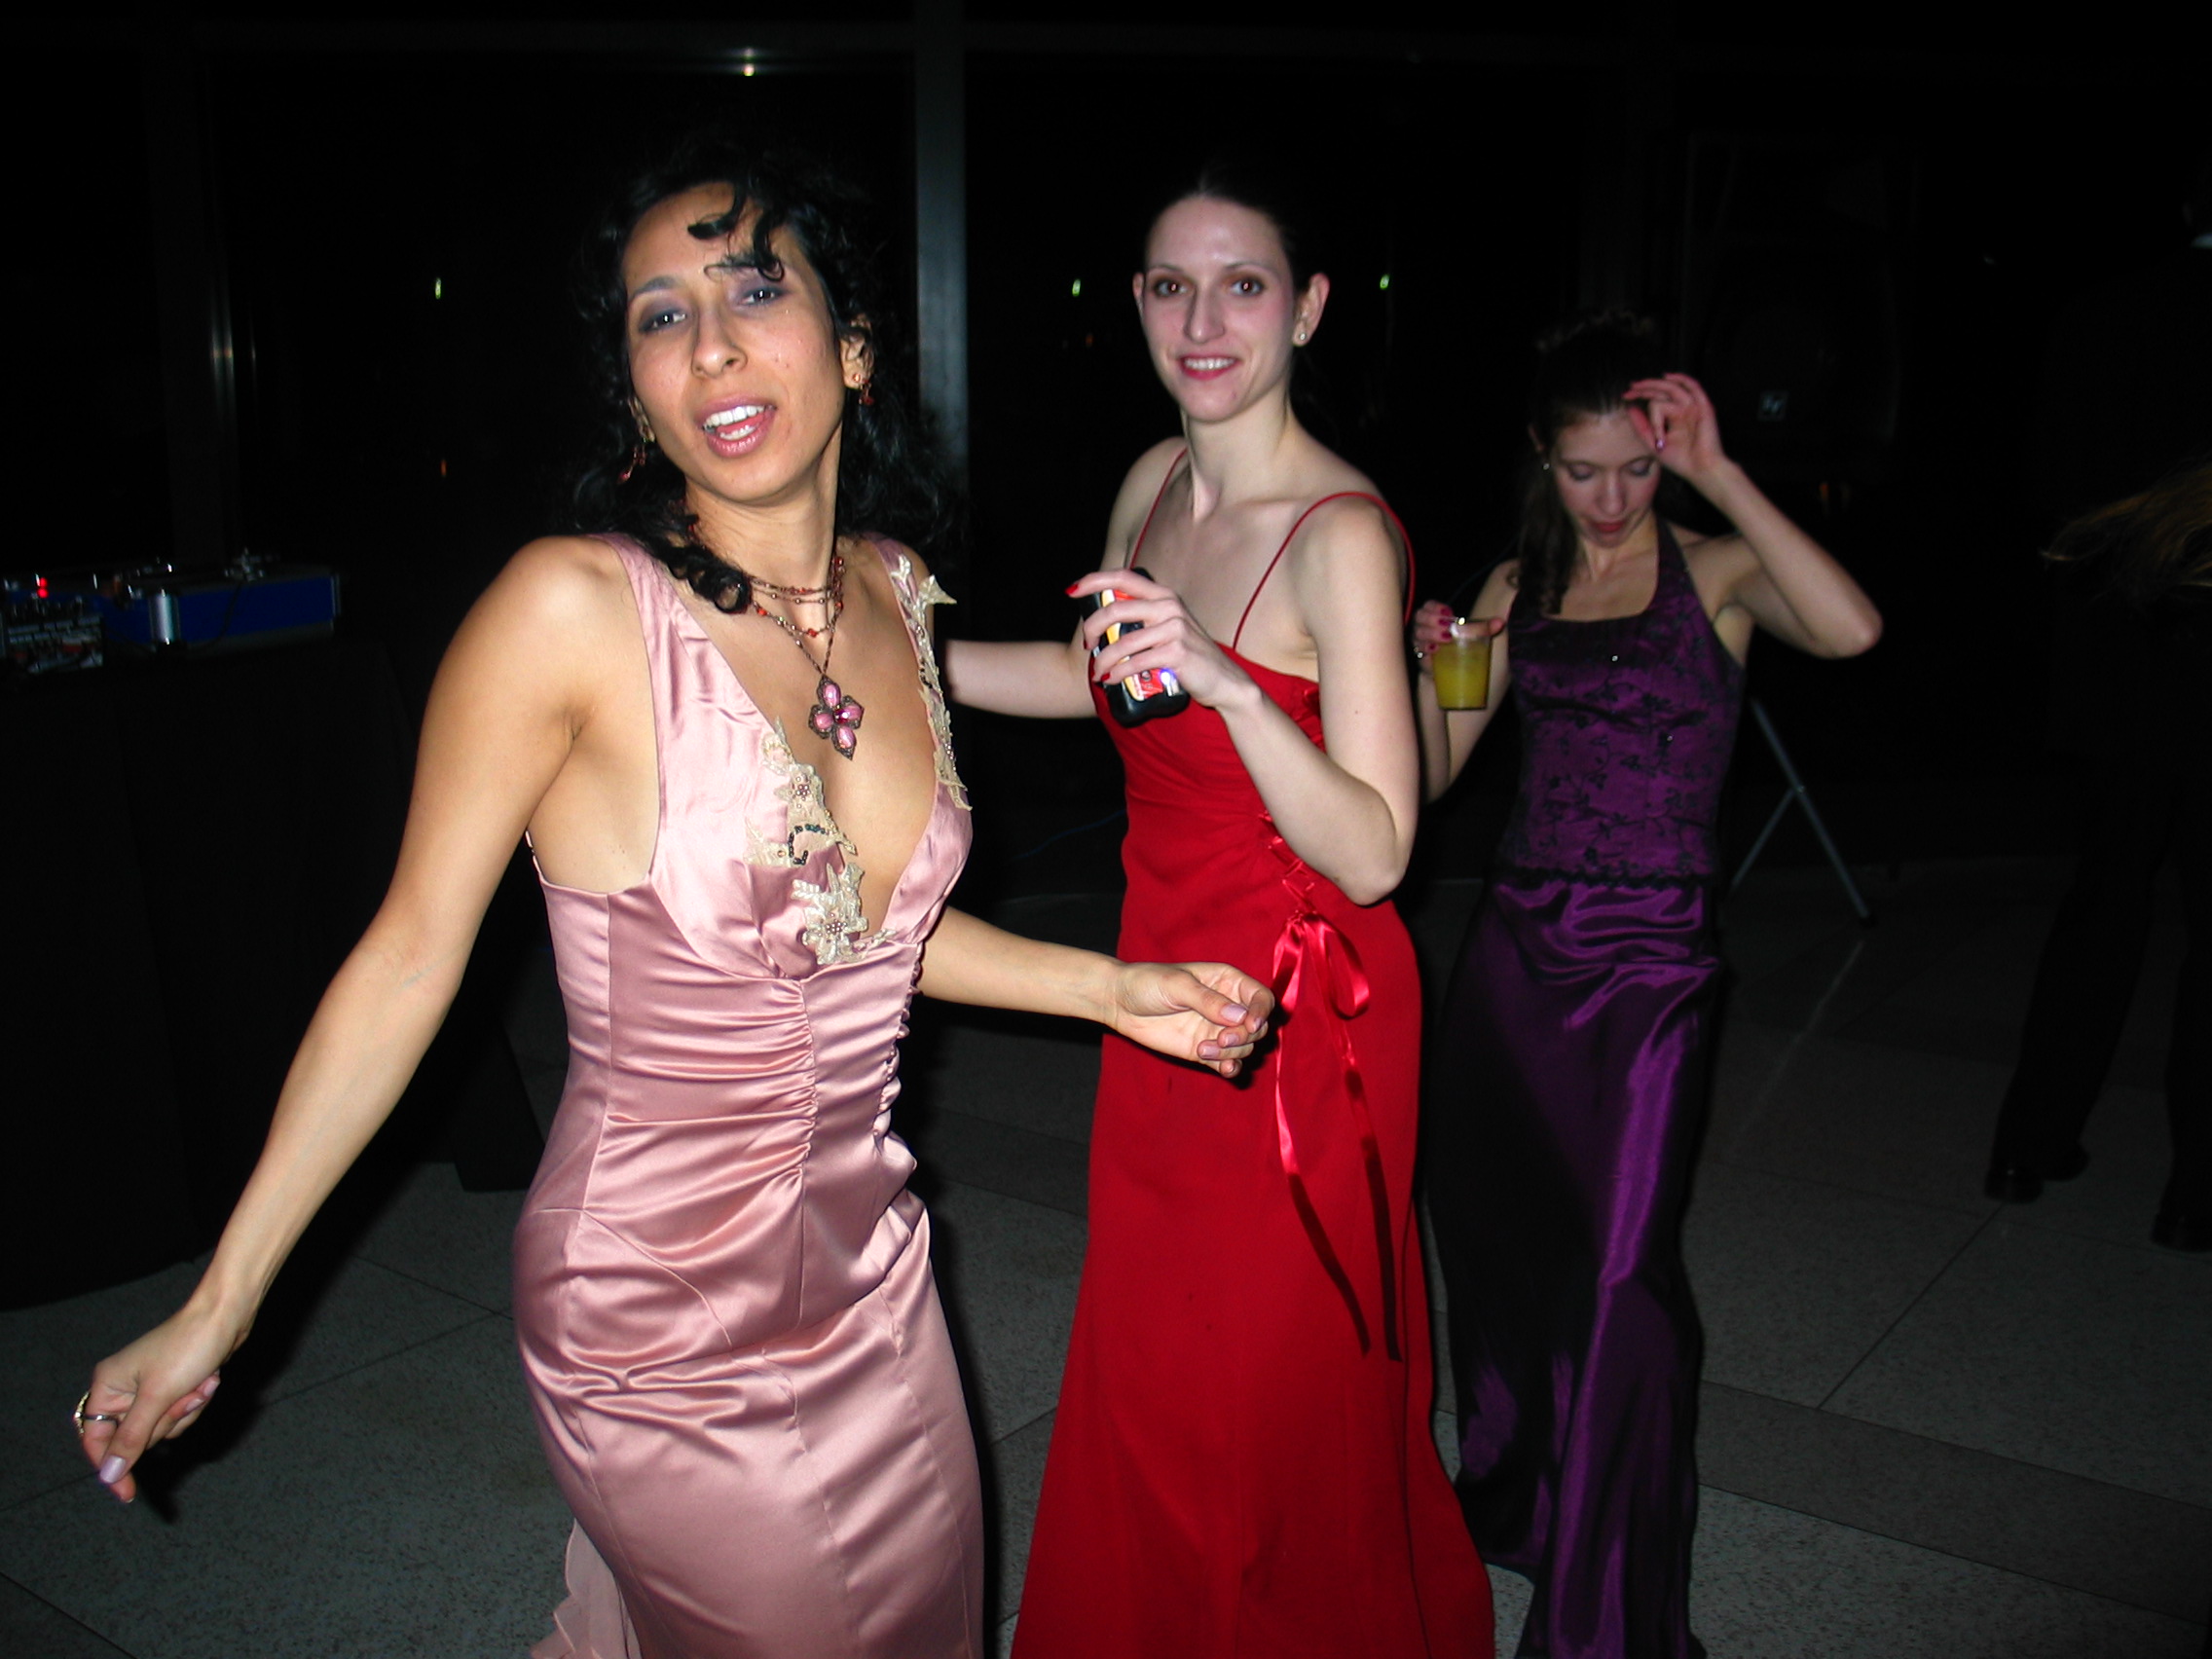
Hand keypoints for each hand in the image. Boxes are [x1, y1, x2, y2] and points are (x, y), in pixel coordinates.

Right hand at [81, 1305, 243, 1502]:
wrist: (226, 1318)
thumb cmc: (187, 1348)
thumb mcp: (158, 1398)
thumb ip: (131, 1438)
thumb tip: (108, 1474)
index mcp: (107, 1386)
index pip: (96, 1440)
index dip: (111, 1467)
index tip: (127, 1494)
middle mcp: (122, 1389)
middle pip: (136, 1437)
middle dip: (167, 1422)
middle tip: (184, 1397)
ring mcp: (149, 1389)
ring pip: (163, 1428)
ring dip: (186, 1412)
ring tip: (200, 1384)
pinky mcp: (174, 1387)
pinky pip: (181, 1414)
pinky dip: (196, 1403)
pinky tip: (208, 1381)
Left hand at [1067, 569, 1249, 709]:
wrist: (1224, 681)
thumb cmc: (1191, 656)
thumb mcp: (1170, 628)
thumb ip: (1145, 619)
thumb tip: (1106, 623)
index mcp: (1164, 596)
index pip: (1124, 577)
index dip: (1094, 581)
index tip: (1072, 591)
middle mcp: (1169, 606)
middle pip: (1116, 609)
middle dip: (1092, 628)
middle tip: (1087, 645)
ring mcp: (1174, 628)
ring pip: (1123, 642)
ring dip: (1104, 660)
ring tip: (1098, 673)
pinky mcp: (1177, 652)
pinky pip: (1136, 663)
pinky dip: (1119, 673)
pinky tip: (1112, 680)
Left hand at [1104, 961, 1274, 1076]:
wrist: (1121, 1003)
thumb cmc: (1148, 982)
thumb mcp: (1177, 985)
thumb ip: (1208, 1000)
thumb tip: (1240, 1016)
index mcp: (1228, 981)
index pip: (1261, 998)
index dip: (1261, 1012)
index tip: (1250, 1026)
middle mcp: (1228, 1007)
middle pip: (1258, 1027)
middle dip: (1244, 1037)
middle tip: (1221, 1040)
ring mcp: (1217, 1030)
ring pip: (1245, 1047)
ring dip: (1231, 1053)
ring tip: (1203, 1049)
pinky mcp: (1205, 1050)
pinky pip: (1229, 1064)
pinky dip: (1231, 1069)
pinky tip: (1224, 1070)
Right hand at [1410, 602, 1503, 667]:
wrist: (1455, 668)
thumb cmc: (1461, 645)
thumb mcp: (1473, 634)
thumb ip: (1483, 627)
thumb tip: (1500, 622)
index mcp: (1434, 617)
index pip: (1427, 606)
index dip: (1434, 606)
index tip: (1448, 612)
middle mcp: (1424, 628)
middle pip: (1419, 617)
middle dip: (1432, 619)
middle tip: (1447, 626)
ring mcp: (1420, 642)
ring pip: (1418, 633)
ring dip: (1431, 634)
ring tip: (1446, 638)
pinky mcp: (1421, 657)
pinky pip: (1418, 651)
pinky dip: (1426, 649)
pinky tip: (1435, 650)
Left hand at [1626, 372, 1727, 480]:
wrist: (1700, 470)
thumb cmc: (1681, 460)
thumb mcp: (1653, 443)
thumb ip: (1642, 427)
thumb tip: (1630, 409)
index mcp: (1675, 417)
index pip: (1657, 399)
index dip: (1641, 395)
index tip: (1625, 397)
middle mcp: (1684, 409)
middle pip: (1663, 390)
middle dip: (1645, 388)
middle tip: (1630, 389)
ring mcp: (1694, 407)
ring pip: (1671, 391)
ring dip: (1655, 389)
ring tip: (1640, 388)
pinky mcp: (1704, 407)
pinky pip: (1694, 388)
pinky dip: (1681, 379)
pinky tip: (1667, 376)